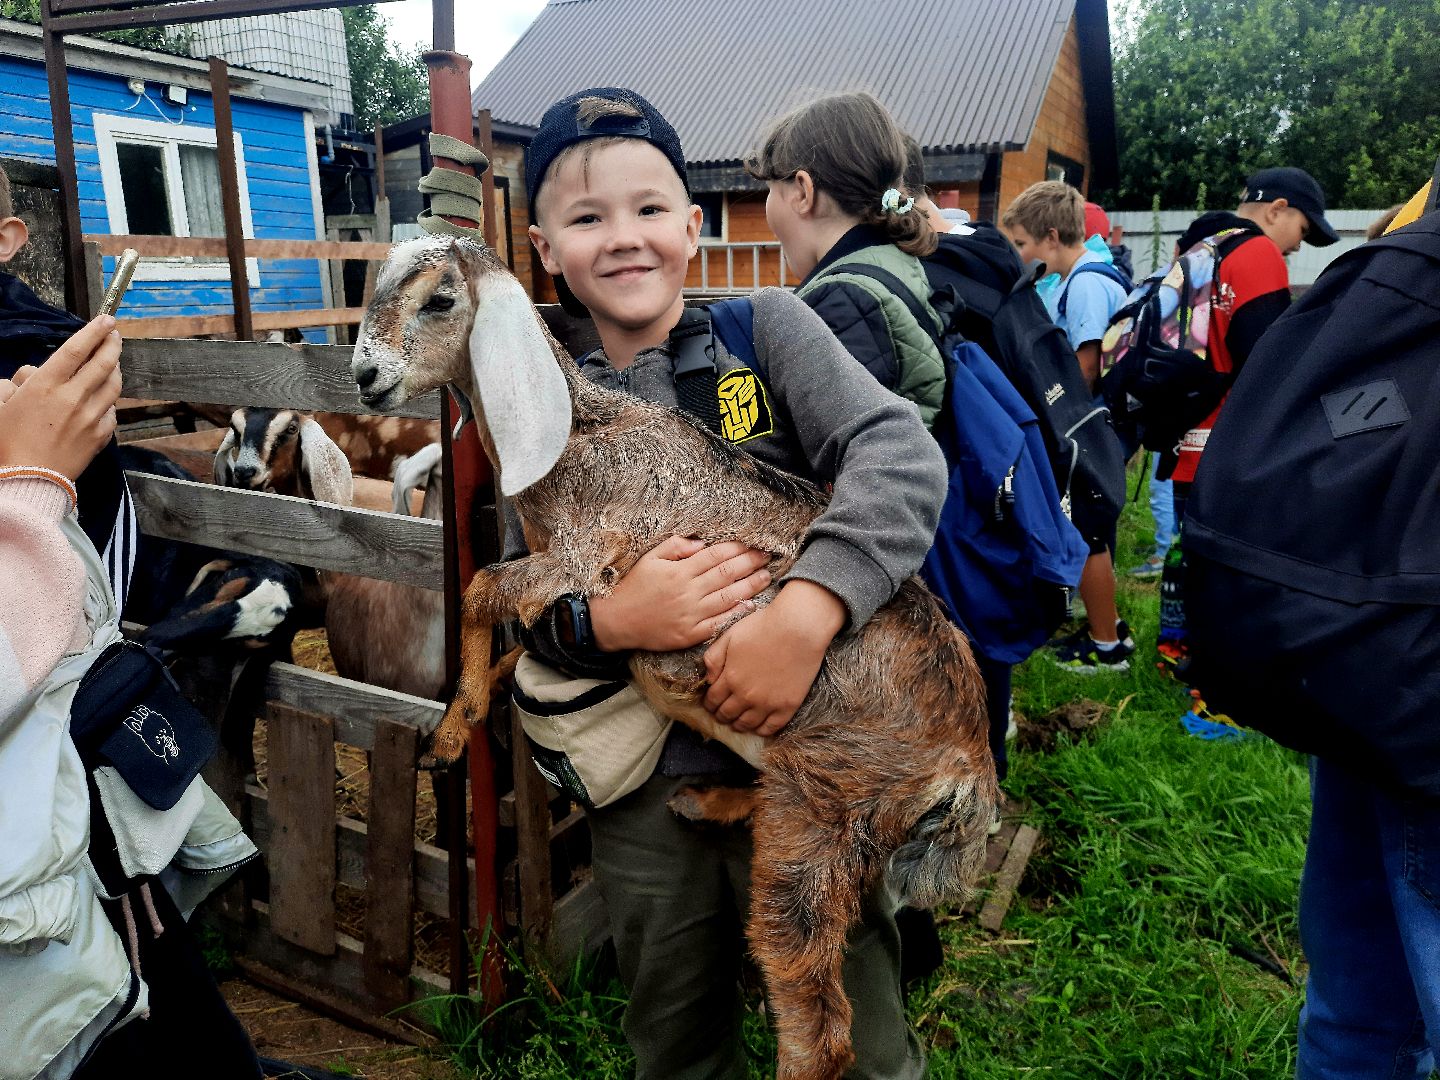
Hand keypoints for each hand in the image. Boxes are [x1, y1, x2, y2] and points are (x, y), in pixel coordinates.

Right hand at [0, 314, 121, 479]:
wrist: (28, 482)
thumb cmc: (7, 444)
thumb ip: (14, 384)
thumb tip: (29, 378)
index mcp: (45, 385)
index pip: (76, 349)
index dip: (94, 332)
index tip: (107, 320)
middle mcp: (73, 397)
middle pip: (102, 363)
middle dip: (112, 344)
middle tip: (115, 335)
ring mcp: (91, 417)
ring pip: (112, 386)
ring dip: (115, 370)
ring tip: (113, 362)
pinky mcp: (100, 436)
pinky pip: (111, 412)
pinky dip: (110, 402)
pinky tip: (106, 399)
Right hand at [589, 535, 772, 651]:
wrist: (617, 622)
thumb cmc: (634, 587)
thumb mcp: (650, 559)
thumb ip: (675, 546)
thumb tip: (702, 544)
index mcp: (679, 571)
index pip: (716, 556)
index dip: (738, 549)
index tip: (753, 544)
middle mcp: (688, 592)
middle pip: (727, 574)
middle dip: (750, 563)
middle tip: (767, 556)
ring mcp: (691, 614)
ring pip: (728, 597)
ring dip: (751, 586)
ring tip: (766, 577)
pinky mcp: (691, 634)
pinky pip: (719, 623)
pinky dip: (736, 613)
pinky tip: (751, 605)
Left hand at [702, 579, 845, 736]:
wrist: (798, 628)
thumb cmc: (763, 627)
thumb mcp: (729, 636)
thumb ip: (713, 658)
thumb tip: (707, 679)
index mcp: (730, 678)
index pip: (713, 700)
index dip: (709, 704)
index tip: (711, 703)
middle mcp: (745, 696)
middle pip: (727, 714)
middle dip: (721, 715)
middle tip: (722, 714)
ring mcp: (767, 704)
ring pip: (746, 724)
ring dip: (738, 725)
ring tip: (738, 722)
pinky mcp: (787, 706)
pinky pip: (771, 728)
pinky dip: (761, 730)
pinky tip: (759, 726)